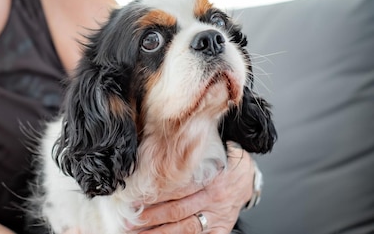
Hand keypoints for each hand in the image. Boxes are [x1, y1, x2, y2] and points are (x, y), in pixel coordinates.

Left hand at [131, 143, 253, 233]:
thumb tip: (154, 163)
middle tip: (130, 221)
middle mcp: (213, 197)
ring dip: (161, 232)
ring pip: (186, 227)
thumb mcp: (206, 152)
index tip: (134, 200)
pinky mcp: (222, 227)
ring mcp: (218, 214)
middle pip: (176, 210)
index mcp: (208, 175)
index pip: (175, 188)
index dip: (153, 195)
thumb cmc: (222, 160)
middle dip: (150, 217)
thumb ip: (185, 159)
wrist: (247, 174)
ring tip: (140, 233)